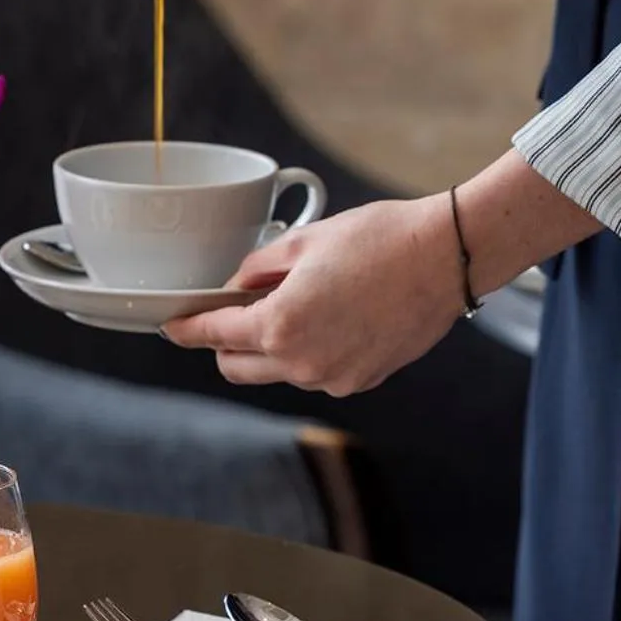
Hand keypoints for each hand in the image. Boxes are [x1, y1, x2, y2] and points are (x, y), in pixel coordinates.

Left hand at [162, 150, 601, 394]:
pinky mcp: (360, 381)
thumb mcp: (304, 241)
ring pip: (275, 372)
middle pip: (235, 366)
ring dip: (269, 348)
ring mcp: (332, 378)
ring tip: (296, 304)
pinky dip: (307, 352)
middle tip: (233, 310)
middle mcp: (302, 362)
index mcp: (280, 325)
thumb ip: (258, 269)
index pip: (212, 335)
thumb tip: (235, 286)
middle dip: (224, 342)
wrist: (448, 256)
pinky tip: (331, 318)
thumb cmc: (381, 239)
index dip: (185, 328)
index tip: (172, 326)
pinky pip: (314, 372)